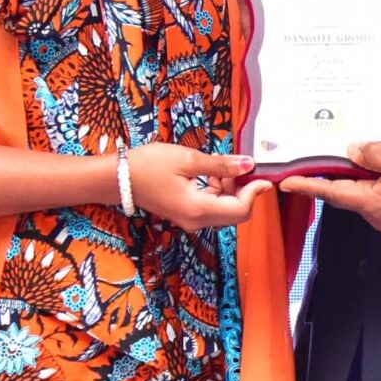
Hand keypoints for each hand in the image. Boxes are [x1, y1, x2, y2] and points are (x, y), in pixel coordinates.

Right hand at [127, 143, 272, 231]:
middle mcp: (197, 221)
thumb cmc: (149, 165)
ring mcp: (191, 221)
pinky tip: (208, 173)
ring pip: (225, 210)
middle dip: (243, 190)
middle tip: (239, 166)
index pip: (240, 209)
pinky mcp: (186, 215)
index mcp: (198, 209)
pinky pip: (212, 207)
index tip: (262, 174)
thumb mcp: (188, 159)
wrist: (118, 178)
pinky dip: (217, 192)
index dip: (255, 192)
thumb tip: (249, 165)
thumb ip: (221, 165)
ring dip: (229, 189)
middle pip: (236, 213)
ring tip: (217, 166)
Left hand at [277, 140, 380, 232]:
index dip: (307, 185)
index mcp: (373, 204)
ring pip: (366, 188)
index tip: (285, 182)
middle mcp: (377, 215)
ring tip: (363, 146)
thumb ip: (373, 152)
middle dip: (335, 172)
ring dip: (363, 168)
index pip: (331, 192)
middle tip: (318, 154)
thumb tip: (351, 151)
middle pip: (347, 190)